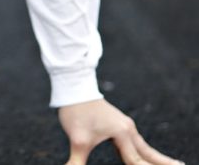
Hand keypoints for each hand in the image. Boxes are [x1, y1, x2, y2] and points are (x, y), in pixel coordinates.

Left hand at [58, 99, 183, 164]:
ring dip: (156, 158)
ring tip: (173, 164)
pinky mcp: (119, 124)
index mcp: (122, 132)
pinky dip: (144, 151)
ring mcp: (125, 125)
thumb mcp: (76, 139)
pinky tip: (146, 156)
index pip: (136, 161)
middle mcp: (128, 128)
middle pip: (148, 153)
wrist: (73, 88)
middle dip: (163, 162)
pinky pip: (136, 142)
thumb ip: (77, 161)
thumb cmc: (75, 112)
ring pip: (144, 147)